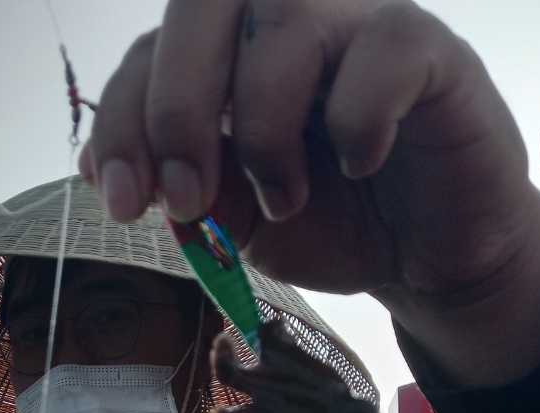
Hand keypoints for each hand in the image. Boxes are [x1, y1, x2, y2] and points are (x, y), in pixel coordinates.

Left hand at [81, 0, 539, 384]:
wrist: (429, 259)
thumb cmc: (336, 222)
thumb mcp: (241, 220)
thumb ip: (186, 188)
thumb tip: (107, 171)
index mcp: (231, 56)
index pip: (152, 52)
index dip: (122, 121)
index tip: (123, 202)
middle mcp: (290, 23)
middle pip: (206, 0)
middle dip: (176, 106)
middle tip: (186, 198)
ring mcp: (360, 26)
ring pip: (286, 16)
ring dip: (264, 122)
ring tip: (283, 197)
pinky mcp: (432, 50)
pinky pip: (384, 46)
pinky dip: (358, 117)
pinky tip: (361, 163)